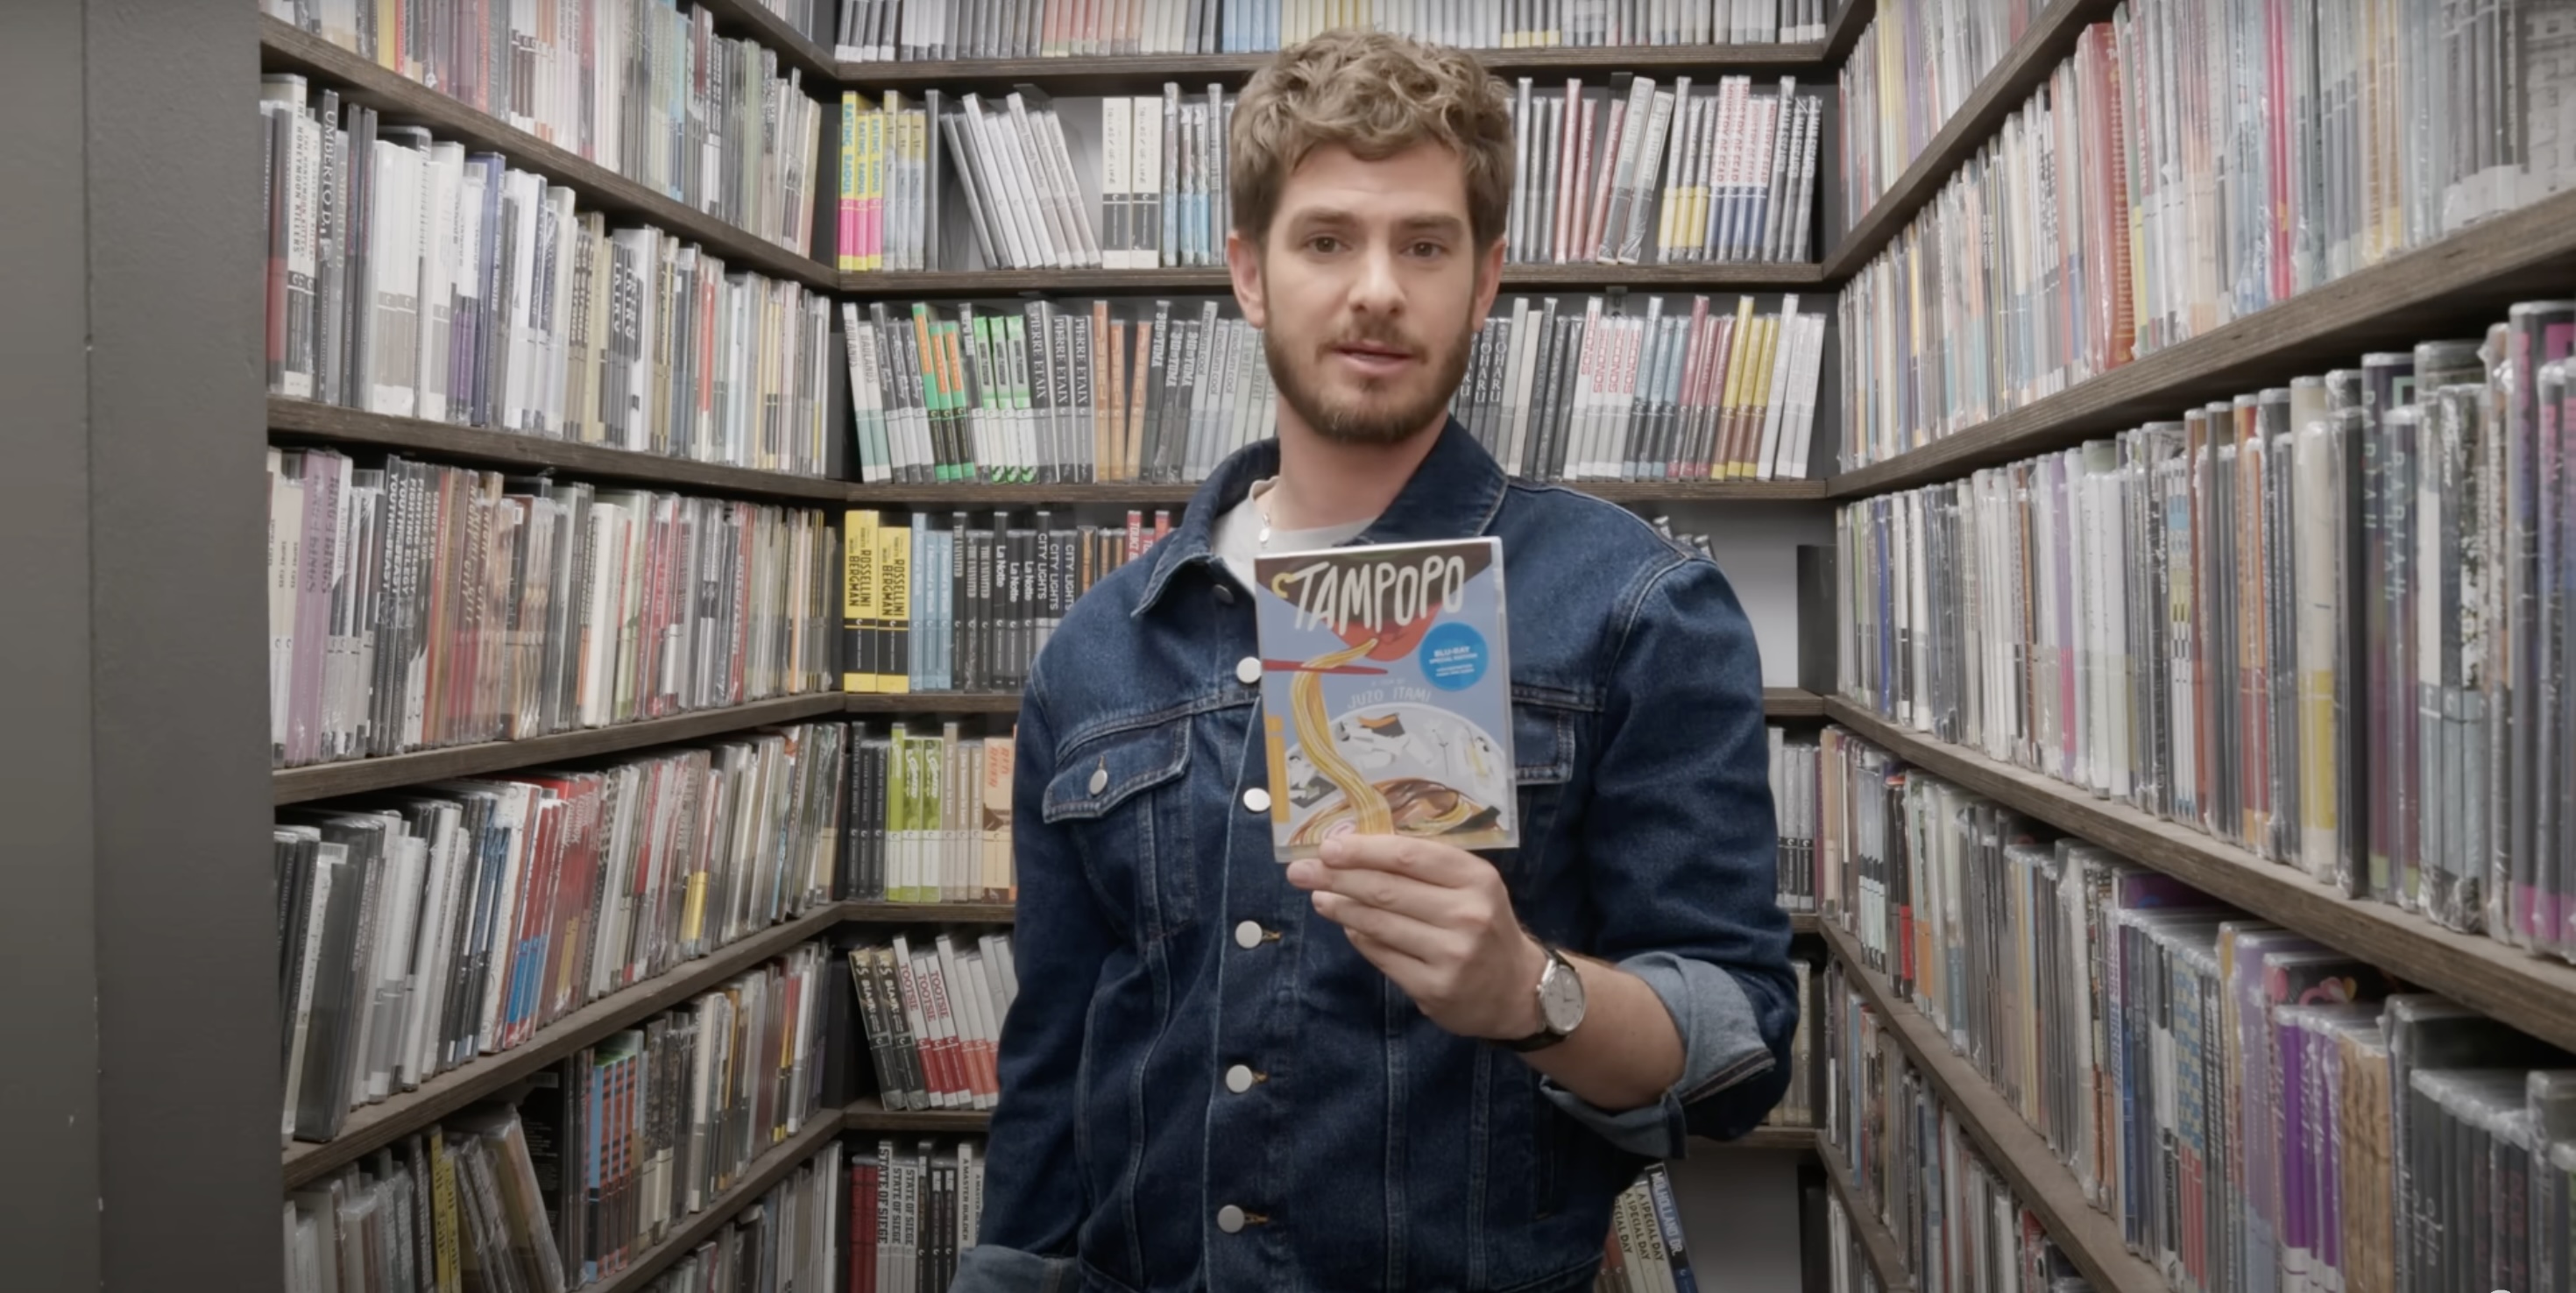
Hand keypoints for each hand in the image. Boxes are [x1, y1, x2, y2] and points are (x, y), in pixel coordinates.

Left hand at [1284, 834, 1546, 1040]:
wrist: (1517, 990)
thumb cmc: (1485, 925)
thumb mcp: (1471, 885)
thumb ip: (1425, 866)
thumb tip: (1356, 850)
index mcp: (1476, 878)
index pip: (1408, 856)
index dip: (1362, 850)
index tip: (1328, 846)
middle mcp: (1466, 914)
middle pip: (1386, 889)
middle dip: (1337, 877)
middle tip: (1301, 870)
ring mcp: (1450, 955)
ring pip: (1378, 924)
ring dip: (1340, 908)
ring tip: (1318, 896)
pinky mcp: (1433, 988)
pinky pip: (1382, 956)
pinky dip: (1359, 938)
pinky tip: (1347, 926)